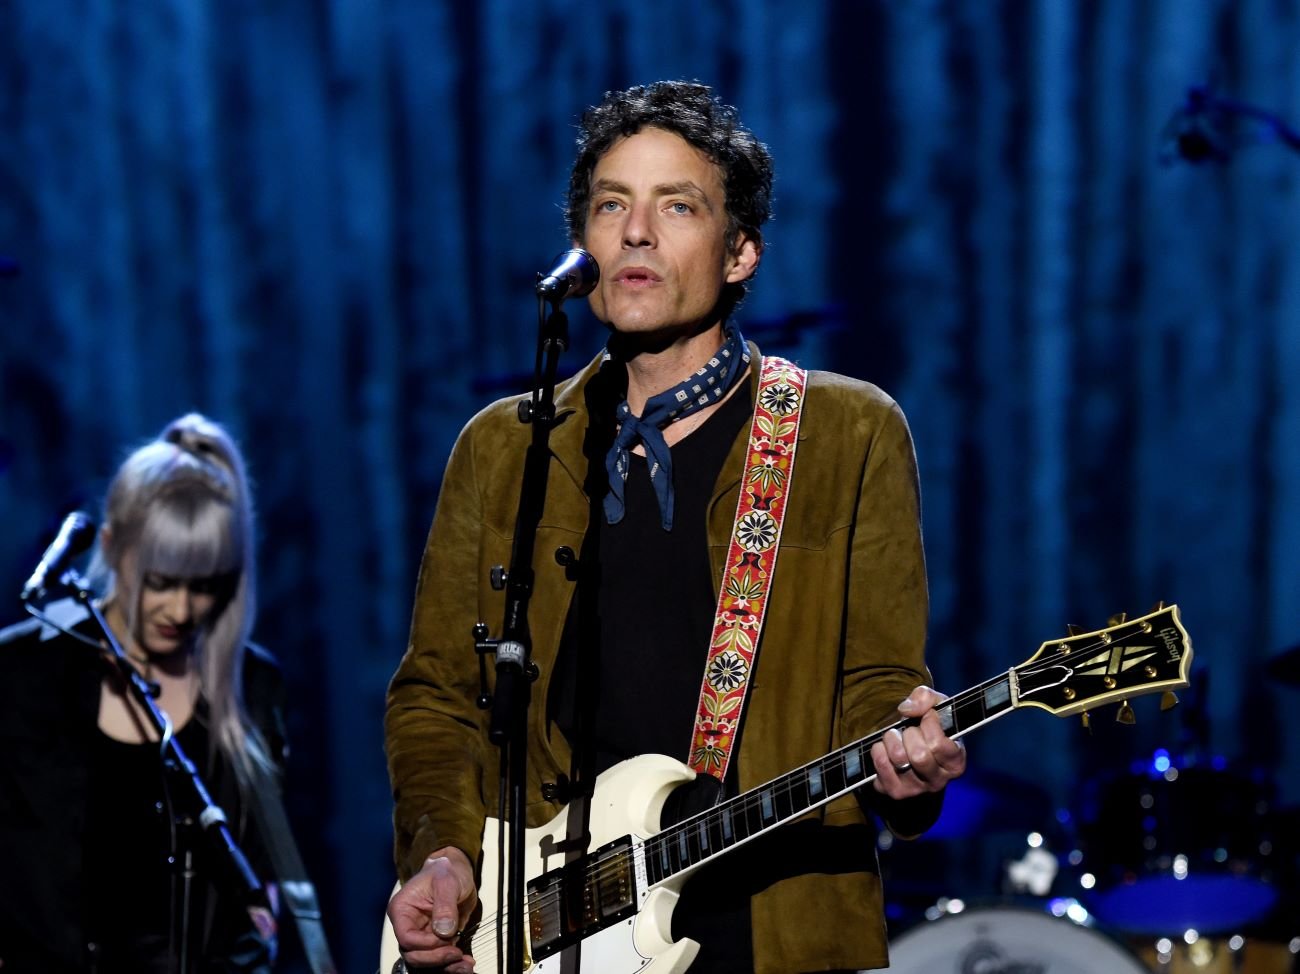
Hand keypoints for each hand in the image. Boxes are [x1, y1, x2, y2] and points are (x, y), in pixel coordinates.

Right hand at [386, 847, 477, 971]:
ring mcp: (423, 935)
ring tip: (465, 964)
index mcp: (402, 910)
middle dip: (435, 958)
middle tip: (455, 953)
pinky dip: (452, 964)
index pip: (406, 937)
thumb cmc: (445, 870)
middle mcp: (409, 925)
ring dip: (445, 966)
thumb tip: (444, 930)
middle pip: (414, 954)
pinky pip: (440, 958)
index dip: (425, 943)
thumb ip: (444, 905)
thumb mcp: (446, 881)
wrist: (457, 871)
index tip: (444, 938)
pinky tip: (466, 963)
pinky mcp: (437, 940)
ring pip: (426, 961)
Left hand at [870, 685, 965, 798]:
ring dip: (891, 739)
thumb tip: (907, 710)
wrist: (908, 742)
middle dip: (909, 734)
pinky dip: (878, 751)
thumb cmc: (928, 725)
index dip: (929, 724)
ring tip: (895, 736)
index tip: (926, 717)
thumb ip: (926, 698)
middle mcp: (939, 781)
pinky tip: (884, 748)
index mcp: (956, 763)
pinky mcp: (895, 791)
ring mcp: (916, 789)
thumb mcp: (935, 705)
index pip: (939, 744)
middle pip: (919, 756)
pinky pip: (881, 767)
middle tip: (909, 730)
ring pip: (899, 759)